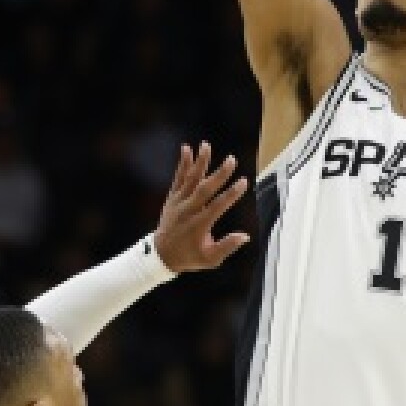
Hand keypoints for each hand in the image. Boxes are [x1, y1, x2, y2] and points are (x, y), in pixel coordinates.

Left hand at [154, 142, 249, 272]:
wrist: (160, 254)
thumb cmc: (189, 257)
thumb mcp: (210, 259)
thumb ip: (227, 247)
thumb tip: (245, 236)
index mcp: (199, 225)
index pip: (217, 206)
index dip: (231, 194)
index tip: (244, 182)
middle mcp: (188, 211)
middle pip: (204, 189)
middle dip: (219, 174)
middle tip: (231, 160)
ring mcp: (178, 203)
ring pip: (190, 180)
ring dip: (199, 162)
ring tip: (206, 145)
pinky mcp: (172, 198)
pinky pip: (178, 179)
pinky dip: (182, 164)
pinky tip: (187, 149)